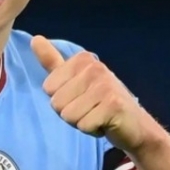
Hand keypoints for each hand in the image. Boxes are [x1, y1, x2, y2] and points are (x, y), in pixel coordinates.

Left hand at [31, 35, 149, 153]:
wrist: (134, 125)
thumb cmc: (100, 103)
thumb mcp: (74, 80)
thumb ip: (53, 61)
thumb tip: (35, 39)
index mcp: (82, 59)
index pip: (48, 88)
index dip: (62, 99)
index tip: (81, 98)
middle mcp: (94, 67)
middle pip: (56, 103)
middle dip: (70, 113)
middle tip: (91, 109)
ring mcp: (105, 85)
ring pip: (68, 116)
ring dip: (81, 122)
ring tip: (97, 116)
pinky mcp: (113, 105)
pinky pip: (83, 125)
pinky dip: (92, 130)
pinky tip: (105, 124)